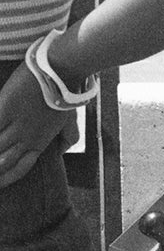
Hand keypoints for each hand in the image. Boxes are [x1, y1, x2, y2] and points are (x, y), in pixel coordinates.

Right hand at [0, 64, 73, 188]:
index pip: (20, 168)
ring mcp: (15, 124)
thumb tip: (61, 153)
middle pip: (2, 162)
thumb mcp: (70, 123)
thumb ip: (67, 139)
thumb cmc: (65, 96)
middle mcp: (27, 138)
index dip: (6, 178)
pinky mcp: (5, 109)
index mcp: (40, 144)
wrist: (59, 73)